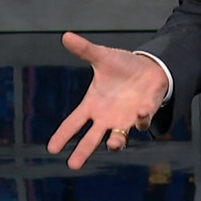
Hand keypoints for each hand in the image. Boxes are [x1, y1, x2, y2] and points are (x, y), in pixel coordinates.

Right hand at [47, 31, 170, 168]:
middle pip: (91, 138)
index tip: (51, 148)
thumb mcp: (102, 57)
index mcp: (93, 104)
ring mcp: (124, 119)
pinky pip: (141, 122)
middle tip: (73, 165)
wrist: (148, 68)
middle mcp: (106, 117)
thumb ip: (85, 50)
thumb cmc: (122, 66)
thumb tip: (66, 36)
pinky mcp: (143, 115)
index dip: (63, 135)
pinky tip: (140, 113)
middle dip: (83, 151)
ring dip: (116, 141)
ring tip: (112, 144)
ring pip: (118, 137)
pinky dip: (141, 120)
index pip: (73, 122)